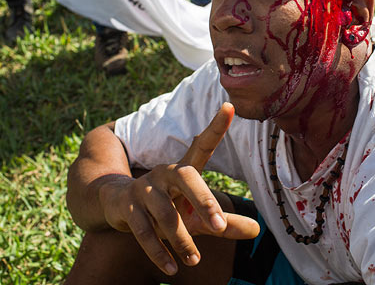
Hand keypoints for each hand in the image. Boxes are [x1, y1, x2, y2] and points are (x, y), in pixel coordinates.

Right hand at [99, 102, 259, 275]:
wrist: (116, 206)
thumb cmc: (166, 208)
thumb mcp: (196, 215)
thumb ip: (225, 223)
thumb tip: (257, 231)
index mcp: (184, 169)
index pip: (203, 145)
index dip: (216, 127)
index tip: (230, 106)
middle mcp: (165, 173)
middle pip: (187, 176)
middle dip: (204, 200)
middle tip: (219, 225)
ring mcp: (144, 189)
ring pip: (165, 213)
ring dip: (181, 239)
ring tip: (195, 260)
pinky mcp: (128, 207)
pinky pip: (143, 231)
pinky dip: (158, 252)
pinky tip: (172, 268)